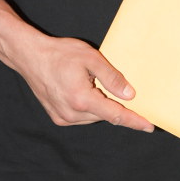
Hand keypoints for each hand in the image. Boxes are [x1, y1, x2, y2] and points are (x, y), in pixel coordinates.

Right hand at [15, 33, 154, 131]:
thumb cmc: (60, 53)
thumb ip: (112, 77)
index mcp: (82, 100)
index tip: (149, 126)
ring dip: (99, 104)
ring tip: (89, 81)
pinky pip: (81, 116)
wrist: (30, 56)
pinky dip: (87, 106)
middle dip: (113, 103)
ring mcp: (63, 118)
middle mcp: (72, 114)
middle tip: (114, 84)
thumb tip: (130, 95)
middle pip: (104, 114)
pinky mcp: (58, 117)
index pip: (115, 115)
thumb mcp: (91, 58)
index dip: (134, 121)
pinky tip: (81, 88)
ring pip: (93, 116)